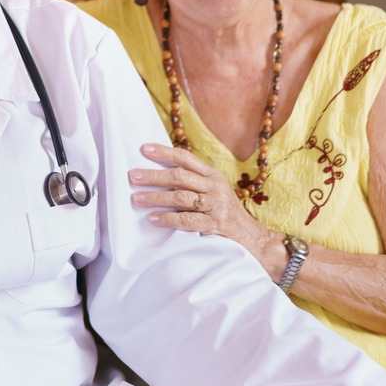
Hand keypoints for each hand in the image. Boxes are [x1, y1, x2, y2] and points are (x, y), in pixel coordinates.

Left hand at [128, 143, 278, 267]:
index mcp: (212, 175)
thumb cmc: (225, 211)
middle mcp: (214, 186)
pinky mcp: (216, 224)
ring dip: (156, 198)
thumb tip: (158, 175)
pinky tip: (154, 219)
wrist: (252, 236)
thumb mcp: (213, 190)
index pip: (185, 158)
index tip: (143, 149)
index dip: (164, 152)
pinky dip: (169, 219)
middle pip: (179, 176)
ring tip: (137, 198)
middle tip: (133, 177)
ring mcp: (216, 205)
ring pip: (181, 197)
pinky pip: (188, 220)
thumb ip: (192, 181)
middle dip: (154, 176)